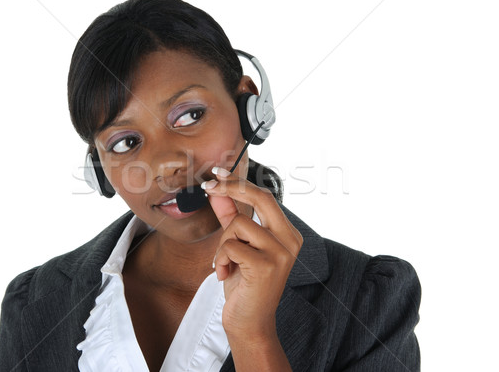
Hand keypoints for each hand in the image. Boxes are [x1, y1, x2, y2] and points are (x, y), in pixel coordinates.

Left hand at [202, 167, 302, 342]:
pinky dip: (221, 259)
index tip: (217, 174)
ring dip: (222, 244)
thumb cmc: (244, 285)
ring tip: (225, 263)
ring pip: (238, 225)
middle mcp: (290, 240)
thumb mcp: (236, 246)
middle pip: (261, 198)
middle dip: (231, 189)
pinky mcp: (266, 266)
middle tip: (208, 188)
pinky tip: (225, 274)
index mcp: (287, 233)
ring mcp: (281, 253)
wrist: (249, 323)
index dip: (239, 183)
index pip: (265, 197)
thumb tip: (218, 191)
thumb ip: (231, 217)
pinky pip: (231, 245)